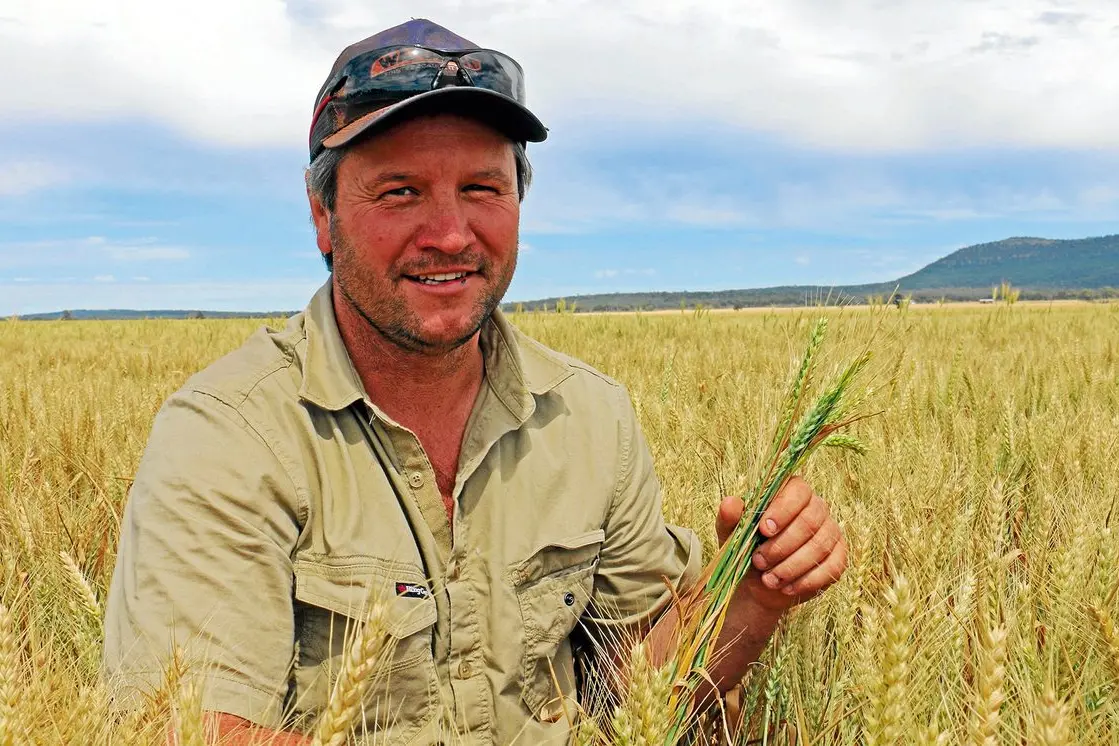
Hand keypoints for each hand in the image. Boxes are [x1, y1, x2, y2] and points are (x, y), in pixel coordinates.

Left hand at [715, 476, 847, 612]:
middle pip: (810, 520)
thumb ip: (730, 517)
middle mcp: (816, 508)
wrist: (757, 582)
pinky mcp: (838, 557)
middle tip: (758, 561)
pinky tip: (786, 588)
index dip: (783, 509)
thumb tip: (730, 503)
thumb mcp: (732, 533)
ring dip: (791, 566)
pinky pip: (831, 567)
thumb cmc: (746, 548)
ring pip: (819, 545)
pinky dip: (806, 580)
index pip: (798, 489)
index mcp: (791, 493)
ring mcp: (831, 532)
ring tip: (768, 579)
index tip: (763, 530)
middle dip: (782, 545)